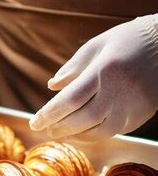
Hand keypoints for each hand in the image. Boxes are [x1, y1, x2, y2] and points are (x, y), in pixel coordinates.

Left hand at [29, 15, 157, 140]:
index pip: (70, 100)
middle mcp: (119, 92)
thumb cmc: (128, 40)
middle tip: (43, 129)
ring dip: (76, 135)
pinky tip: (81, 132)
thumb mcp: (98, 45)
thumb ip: (73, 67)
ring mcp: (132, 106)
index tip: (34, 122)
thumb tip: (52, 86)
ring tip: (59, 133)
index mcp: (104, 70)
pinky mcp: (141, 115)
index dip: (49, 114)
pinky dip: (94, 134)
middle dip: (60, 127)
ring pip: (99, 132)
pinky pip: (114, 131)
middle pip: (83, 119)